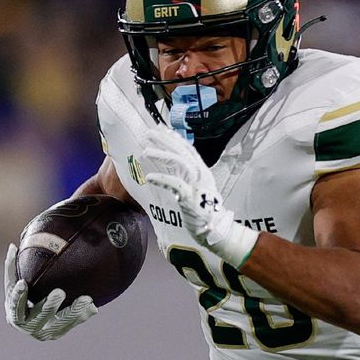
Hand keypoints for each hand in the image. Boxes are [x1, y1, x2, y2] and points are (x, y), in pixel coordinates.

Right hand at [4, 244, 97, 340]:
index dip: (18, 296)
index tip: (23, 282)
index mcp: (14, 315)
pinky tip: (92, 306)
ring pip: (60, 324)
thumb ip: (12, 267)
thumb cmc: (23, 293)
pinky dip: (81, 315)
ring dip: (72, 311)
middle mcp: (28, 327)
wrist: (33, 317)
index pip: (15, 306)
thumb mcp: (15, 282)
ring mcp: (44, 332)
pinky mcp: (59, 332)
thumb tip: (12, 246)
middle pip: (39, 318)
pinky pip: (71, 324)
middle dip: (49, 305)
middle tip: (60, 292)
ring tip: (86, 299)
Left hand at [143, 126, 257, 267]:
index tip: (161, 129)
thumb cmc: (204, 212)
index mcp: (203, 171)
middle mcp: (201, 174)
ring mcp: (197, 185)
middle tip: (148, 133)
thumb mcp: (198, 189)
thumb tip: (175, 167)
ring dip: (161, 155)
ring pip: (179, 162)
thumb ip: (188, 177)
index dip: (174, 138)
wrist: (215, 230)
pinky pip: (175, 183)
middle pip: (182, 151)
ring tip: (145, 152)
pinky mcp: (191, 197)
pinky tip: (149, 177)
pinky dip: (161, 179)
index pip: (188, 149)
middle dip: (164, 140)